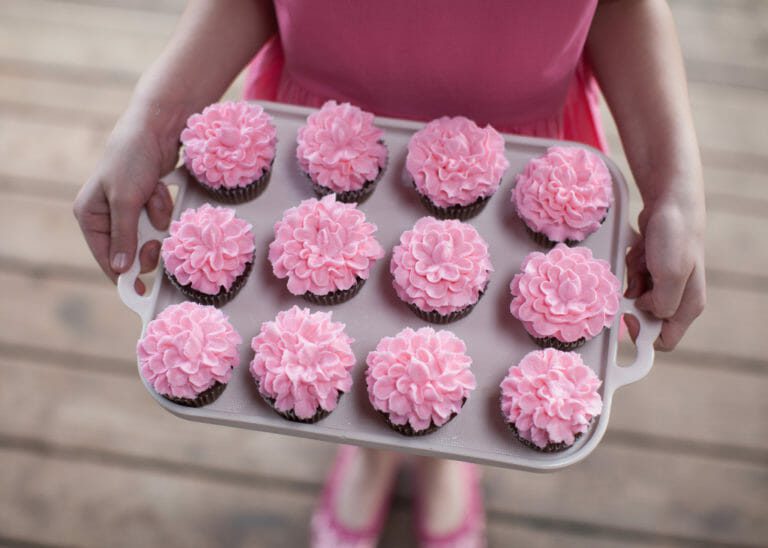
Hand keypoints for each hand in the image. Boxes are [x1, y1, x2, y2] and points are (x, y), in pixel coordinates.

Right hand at [74, 107, 177, 290]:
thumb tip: (121, 269)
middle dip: (147, 242)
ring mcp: (130, 208)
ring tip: (154, 194)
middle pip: (131, 250)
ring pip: (150, 234)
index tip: (139, 293)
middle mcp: (107, 214)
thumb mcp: (125, 200)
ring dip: (157, 217)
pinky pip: (160, 218)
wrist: (156, 129)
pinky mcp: (148, 201)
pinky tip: (159, 187)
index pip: (106, 257)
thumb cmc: (132, 160)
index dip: (122, 275)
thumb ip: (124, 235)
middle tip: (158, 240)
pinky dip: (163, 205)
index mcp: (89, 215)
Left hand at [625, 195, 705, 349]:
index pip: (664, 340)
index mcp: (688, 305)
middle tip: (632, 282)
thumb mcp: (671, 275)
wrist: (670, 200)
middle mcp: (678, 297)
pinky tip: (638, 253)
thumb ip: (662, 304)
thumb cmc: (675, 236)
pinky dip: (630, 267)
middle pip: (646, 318)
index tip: (627, 319)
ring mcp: (664, 281)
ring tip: (640, 261)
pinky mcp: (652, 268)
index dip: (643, 335)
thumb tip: (645, 312)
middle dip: (633, 302)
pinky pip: (632, 278)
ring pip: (636, 297)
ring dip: (631, 281)